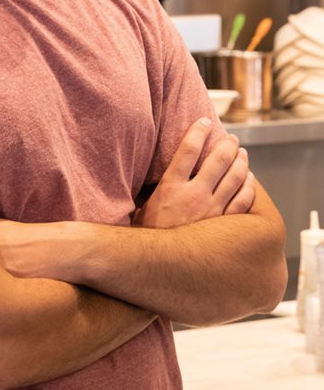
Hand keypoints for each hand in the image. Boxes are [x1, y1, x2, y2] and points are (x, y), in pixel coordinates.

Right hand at [134, 117, 254, 228]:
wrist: (155, 268)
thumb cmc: (145, 238)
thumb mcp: (141, 208)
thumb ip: (152, 190)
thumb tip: (148, 173)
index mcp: (170, 187)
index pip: (188, 149)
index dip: (198, 131)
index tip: (204, 122)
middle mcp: (194, 195)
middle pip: (218, 160)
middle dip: (227, 144)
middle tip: (231, 137)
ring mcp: (211, 211)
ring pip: (235, 178)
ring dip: (241, 161)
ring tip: (242, 153)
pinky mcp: (223, 226)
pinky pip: (243, 201)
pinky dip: (248, 187)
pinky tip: (249, 179)